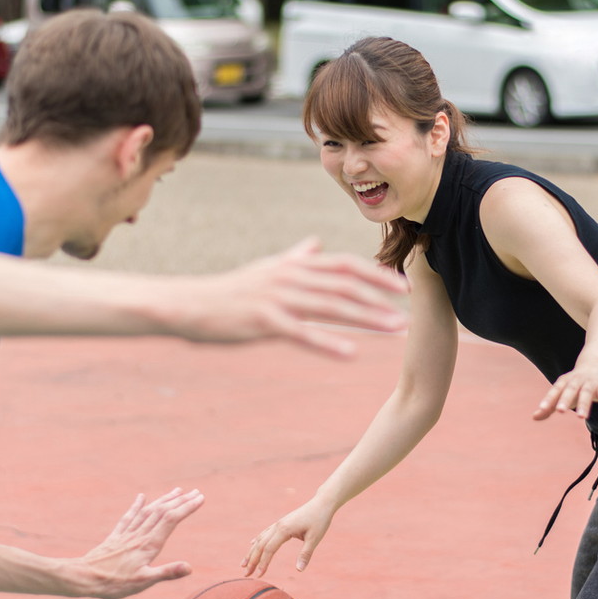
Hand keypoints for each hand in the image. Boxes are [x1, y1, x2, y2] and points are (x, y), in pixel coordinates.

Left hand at [73, 489, 203, 598]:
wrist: (84, 578)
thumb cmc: (114, 583)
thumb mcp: (143, 582)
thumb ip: (167, 573)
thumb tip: (189, 567)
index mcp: (148, 544)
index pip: (172, 520)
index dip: (186, 507)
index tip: (200, 498)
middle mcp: (139, 535)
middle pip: (163, 512)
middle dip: (181, 501)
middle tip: (196, 492)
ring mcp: (127, 534)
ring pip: (149, 511)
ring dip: (164, 500)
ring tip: (177, 491)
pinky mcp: (116, 537)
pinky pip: (129, 517)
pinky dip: (137, 505)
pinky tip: (141, 497)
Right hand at [183, 238, 408, 356]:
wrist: (188, 304)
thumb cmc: (229, 290)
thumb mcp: (266, 269)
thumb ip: (295, 258)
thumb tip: (314, 244)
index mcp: (294, 265)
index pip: (344, 264)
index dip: (376, 274)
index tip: (403, 286)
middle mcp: (291, 276)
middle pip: (345, 284)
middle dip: (380, 297)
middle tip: (409, 312)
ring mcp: (277, 298)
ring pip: (331, 306)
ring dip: (366, 317)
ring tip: (394, 329)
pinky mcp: (263, 321)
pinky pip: (302, 333)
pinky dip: (328, 343)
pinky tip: (351, 354)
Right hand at [241, 498, 334, 577]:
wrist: (322, 503)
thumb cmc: (320, 520)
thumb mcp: (315, 538)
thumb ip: (306, 554)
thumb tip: (299, 570)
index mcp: (284, 530)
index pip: (269, 549)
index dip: (263, 563)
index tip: (259, 575)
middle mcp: (278, 526)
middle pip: (261, 545)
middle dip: (252, 560)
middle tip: (246, 574)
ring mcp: (278, 523)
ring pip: (260, 539)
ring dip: (251, 552)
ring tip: (243, 564)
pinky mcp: (281, 522)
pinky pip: (265, 533)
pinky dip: (257, 540)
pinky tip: (252, 544)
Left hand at [533, 361, 597, 420]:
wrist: (596, 365)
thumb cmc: (574, 385)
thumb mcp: (561, 393)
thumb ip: (549, 406)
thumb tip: (534, 417)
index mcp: (564, 383)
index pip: (555, 390)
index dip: (548, 399)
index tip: (542, 408)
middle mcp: (577, 381)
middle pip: (570, 390)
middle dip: (565, 400)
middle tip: (560, 411)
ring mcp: (590, 383)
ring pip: (586, 393)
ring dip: (584, 404)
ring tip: (581, 417)